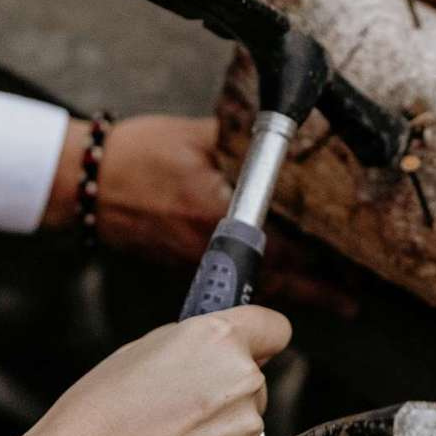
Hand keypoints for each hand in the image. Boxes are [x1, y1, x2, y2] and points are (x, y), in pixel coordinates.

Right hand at [24, 308, 290, 435]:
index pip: (273, 328)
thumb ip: (191, 349)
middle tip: (174, 413)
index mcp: (216, 341)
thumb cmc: (91, 420)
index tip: (254, 350)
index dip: (259, 341)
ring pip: (243, 428)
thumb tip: (220, 355)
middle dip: (223, 395)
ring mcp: (246, 432)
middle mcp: (241, 382)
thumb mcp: (135, 354)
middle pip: (252, 384)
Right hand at [46, 114, 357, 311]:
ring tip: (331, 300)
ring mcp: (194, 261)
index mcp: (215, 217)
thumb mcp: (194, 136)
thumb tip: (281, 136)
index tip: (350, 274)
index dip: (320, 265)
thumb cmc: (134, 156)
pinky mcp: (183, 263)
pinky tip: (282, 282)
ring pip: (255, 285)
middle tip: (351, 297)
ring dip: (294, 292)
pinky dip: (262, 283)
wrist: (83, 182)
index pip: (282, 250)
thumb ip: (241, 140)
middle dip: (317, 290)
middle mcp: (208, 248)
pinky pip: (233, 282)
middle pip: (275, 279)